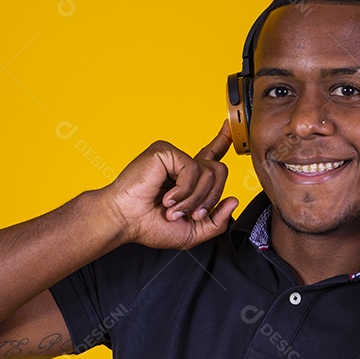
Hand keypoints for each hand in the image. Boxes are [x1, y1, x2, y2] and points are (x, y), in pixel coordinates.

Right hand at [101, 120, 238, 249]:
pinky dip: (184, 190)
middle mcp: (182, 165)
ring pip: (210, 172)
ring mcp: (174, 157)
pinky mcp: (165, 152)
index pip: (211, 155)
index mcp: (188, 179)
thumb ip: (217, 222)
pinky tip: (168, 198)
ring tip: (174, 210)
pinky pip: (192, 169)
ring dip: (195, 199)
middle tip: (192, 215)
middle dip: (211, 199)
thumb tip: (234, 200)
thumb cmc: (149, 226)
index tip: (229, 126)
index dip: (222, 141)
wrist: (125, 221)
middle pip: (219, 171)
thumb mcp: (192, 232)